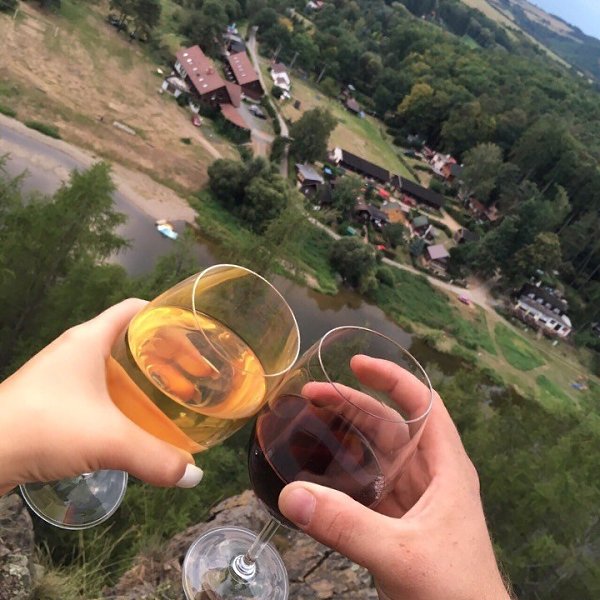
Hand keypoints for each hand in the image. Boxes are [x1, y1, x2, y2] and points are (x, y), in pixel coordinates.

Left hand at [0, 299, 202, 494]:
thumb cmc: (43, 427)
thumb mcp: (108, 441)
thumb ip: (155, 457)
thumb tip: (193, 476)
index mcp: (89, 339)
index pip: (136, 309)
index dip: (167, 316)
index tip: (194, 336)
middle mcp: (75, 351)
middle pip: (128, 340)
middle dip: (161, 355)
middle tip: (189, 375)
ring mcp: (60, 376)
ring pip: (112, 368)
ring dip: (141, 381)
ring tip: (168, 401)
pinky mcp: (51, 401)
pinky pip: (97, 391)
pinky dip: (120, 401)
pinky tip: (133, 424)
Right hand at [278, 358, 510, 599]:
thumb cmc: (454, 590)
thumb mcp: (400, 554)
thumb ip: (346, 526)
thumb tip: (291, 494)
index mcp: (445, 466)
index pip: (423, 404)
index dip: (393, 377)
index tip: (355, 364)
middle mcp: (429, 475)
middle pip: (391, 424)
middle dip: (353, 405)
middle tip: (311, 394)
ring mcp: (412, 499)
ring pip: (376, 454)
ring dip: (345, 437)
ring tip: (307, 425)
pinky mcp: (396, 522)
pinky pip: (366, 486)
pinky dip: (342, 474)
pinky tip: (316, 472)